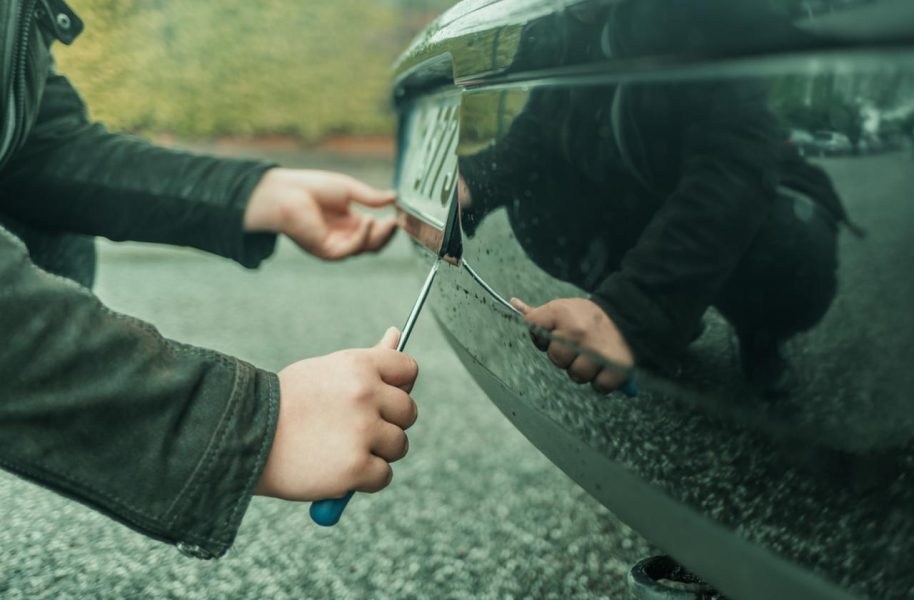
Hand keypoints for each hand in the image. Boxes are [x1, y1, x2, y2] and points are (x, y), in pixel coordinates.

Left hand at [244, 168, 397, 259]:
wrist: (285, 193)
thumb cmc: (311, 188)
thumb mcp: (348, 189)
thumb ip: (370, 197)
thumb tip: (394, 198)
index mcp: (348, 223)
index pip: (374, 231)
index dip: (389, 225)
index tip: (400, 214)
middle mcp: (343, 236)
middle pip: (374, 243)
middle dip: (388, 233)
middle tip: (398, 220)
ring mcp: (335, 245)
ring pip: (365, 248)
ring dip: (379, 235)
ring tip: (390, 221)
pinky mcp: (327, 251)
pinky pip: (351, 249)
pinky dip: (363, 236)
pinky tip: (368, 220)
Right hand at [255, 327, 418, 500]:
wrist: (243, 437)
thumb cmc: (286, 403)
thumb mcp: (325, 370)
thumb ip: (367, 360)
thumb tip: (397, 334)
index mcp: (358, 365)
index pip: (408, 370)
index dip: (398, 387)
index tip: (382, 399)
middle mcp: (365, 395)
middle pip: (408, 412)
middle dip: (389, 423)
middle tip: (357, 429)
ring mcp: (362, 432)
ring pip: (398, 446)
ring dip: (377, 453)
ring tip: (340, 449)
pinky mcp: (356, 468)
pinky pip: (383, 476)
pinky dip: (364, 479)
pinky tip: (337, 470)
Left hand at [510, 297, 634, 393]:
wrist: (628, 315)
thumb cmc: (587, 316)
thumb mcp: (563, 307)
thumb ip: (539, 313)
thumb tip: (513, 302)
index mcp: (561, 314)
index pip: (533, 327)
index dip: (542, 336)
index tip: (554, 334)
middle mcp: (578, 333)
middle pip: (556, 359)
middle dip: (565, 356)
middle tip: (579, 346)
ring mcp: (597, 352)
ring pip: (577, 375)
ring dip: (584, 370)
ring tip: (593, 356)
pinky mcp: (617, 368)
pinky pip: (599, 387)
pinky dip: (602, 381)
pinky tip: (605, 367)